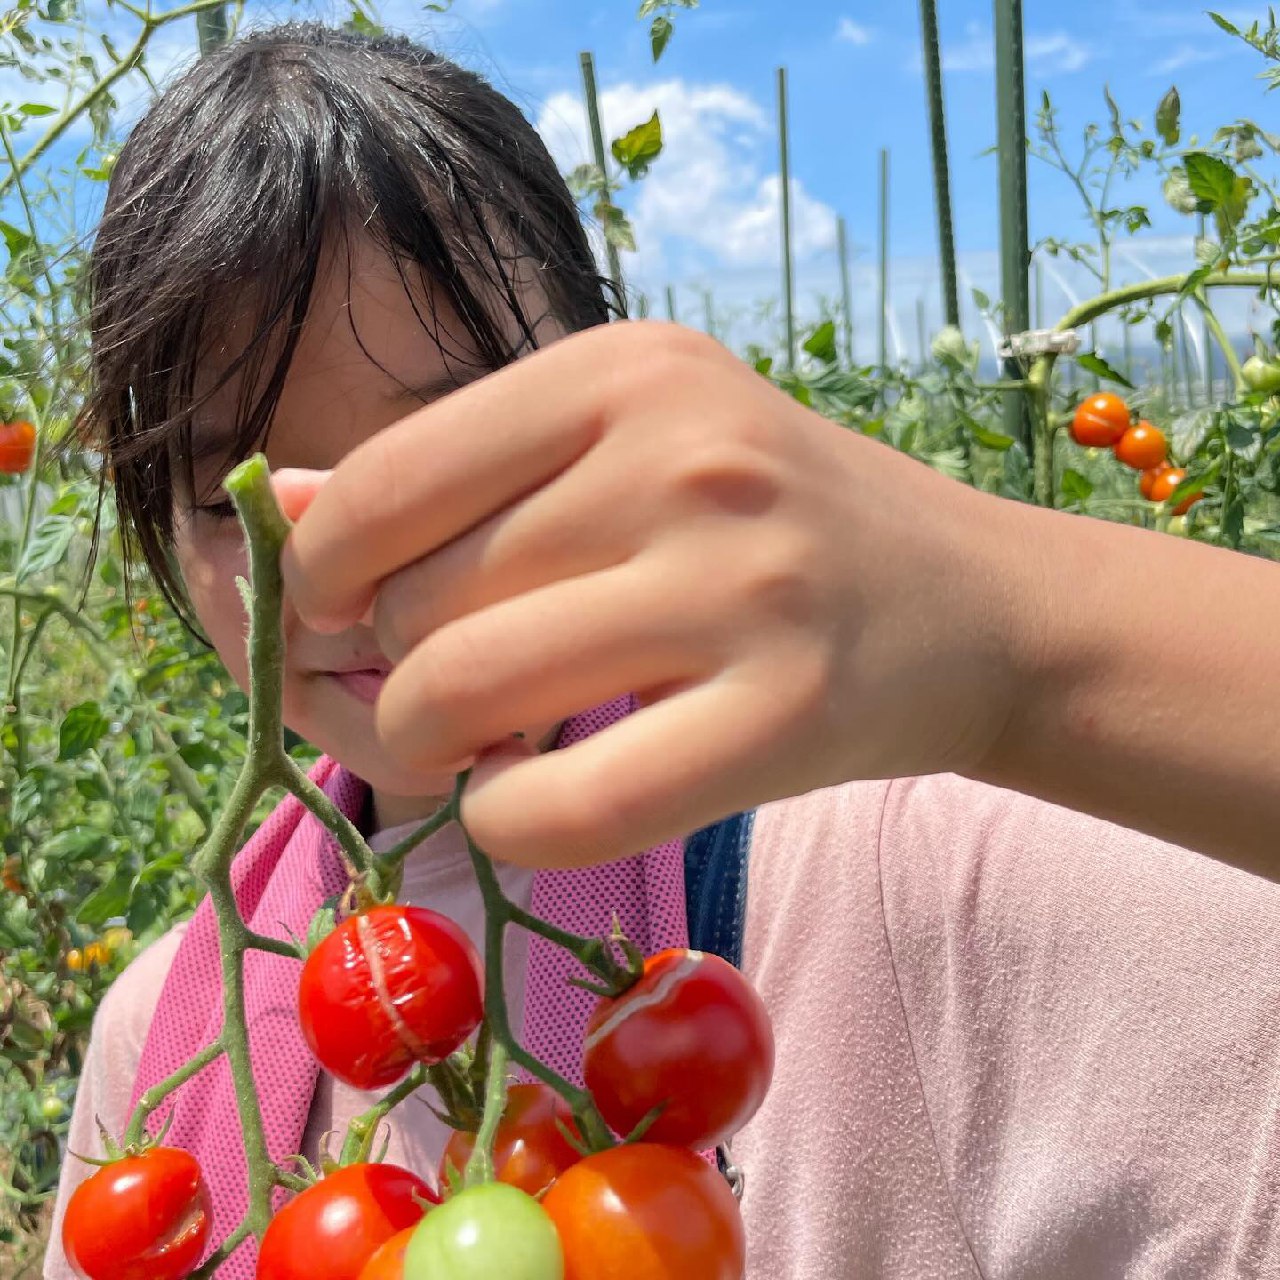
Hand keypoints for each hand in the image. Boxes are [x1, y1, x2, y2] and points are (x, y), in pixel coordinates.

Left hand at [281, 322, 1035, 866]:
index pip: (384, 483)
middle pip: (414, 603)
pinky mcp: (786, 715)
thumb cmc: (777, 527)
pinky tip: (531, 801)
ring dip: (432, 753)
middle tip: (438, 703)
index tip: (339, 627)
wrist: (977, 608)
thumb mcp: (627, 451)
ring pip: (460, 696)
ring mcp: (743, 585)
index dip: (318, 579)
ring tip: (484, 750)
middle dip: (388, 679)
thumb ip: (455, 474)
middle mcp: (683, 455)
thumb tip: (278, 505)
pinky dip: (504, 824)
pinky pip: (559, 805)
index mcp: (625, 371)